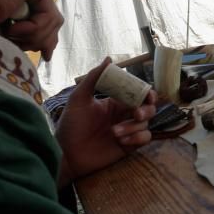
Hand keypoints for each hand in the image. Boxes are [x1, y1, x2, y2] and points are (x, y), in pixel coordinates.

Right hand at [0, 0, 62, 59]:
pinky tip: (14, 26)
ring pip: (53, 22)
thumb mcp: (6, 40)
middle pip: (52, 24)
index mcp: (16, 4)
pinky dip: (34, 27)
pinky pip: (49, 13)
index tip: (44, 55)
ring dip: (32, 36)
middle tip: (15, 41)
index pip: (45, 23)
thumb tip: (49, 52)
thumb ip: (31, 41)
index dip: (44, 41)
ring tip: (10, 33)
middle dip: (39, 40)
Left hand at [54, 57, 155, 186]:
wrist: (66, 154)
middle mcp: (123, 115)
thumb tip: (109, 58)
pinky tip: (121, 142)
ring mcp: (127, 131)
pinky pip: (144, 139)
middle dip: (146, 109)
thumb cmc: (71, 125)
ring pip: (146, 124)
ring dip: (133, 127)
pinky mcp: (129, 146)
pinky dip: (137, 138)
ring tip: (114, 134)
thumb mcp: (79, 98)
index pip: (137, 93)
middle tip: (136, 114)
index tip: (147, 94)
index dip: (147, 92)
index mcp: (114, 102)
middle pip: (148, 108)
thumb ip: (94, 77)